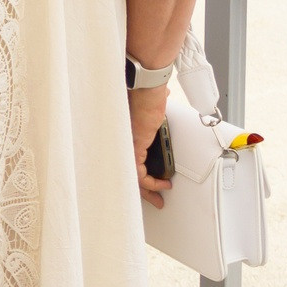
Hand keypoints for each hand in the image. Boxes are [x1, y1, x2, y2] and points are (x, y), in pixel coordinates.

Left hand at [130, 85, 169, 208]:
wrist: (143, 88)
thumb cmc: (145, 92)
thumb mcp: (152, 104)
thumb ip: (155, 104)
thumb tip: (163, 96)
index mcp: (126, 134)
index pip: (127, 158)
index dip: (138, 170)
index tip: (148, 178)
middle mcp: (123, 141)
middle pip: (127, 171)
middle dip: (142, 189)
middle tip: (154, 198)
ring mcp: (126, 145)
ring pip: (132, 176)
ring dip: (148, 190)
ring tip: (159, 197)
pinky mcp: (133, 149)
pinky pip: (140, 175)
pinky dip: (152, 182)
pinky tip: (162, 184)